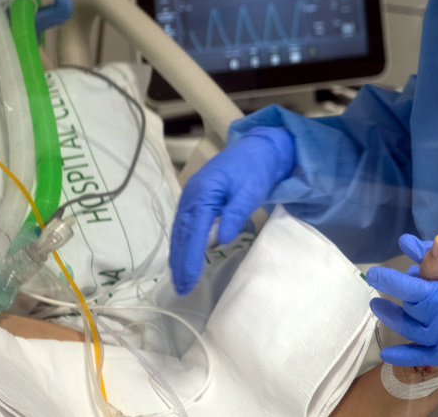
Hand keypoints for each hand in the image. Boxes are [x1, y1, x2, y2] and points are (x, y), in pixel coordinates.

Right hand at [170, 126, 295, 294]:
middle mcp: (191, 195)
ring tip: (180, 280)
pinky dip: (183, 243)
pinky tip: (184, 257)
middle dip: (180, 261)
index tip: (189, 280)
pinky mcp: (196, 200)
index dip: (190, 257)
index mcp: (203, 192)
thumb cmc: (255, 170)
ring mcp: (191, 196)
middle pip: (182, 233)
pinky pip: (186, 225)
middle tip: (181, 288)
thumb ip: (236, 213)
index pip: (194, 230)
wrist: (257, 149)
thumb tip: (222, 240)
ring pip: (181, 230)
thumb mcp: (250, 191)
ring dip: (179, 255)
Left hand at [368, 235, 437, 366]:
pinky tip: (388, 353)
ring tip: (378, 308)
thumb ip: (436, 256)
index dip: (388, 279)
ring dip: (392, 319)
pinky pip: (423, 357)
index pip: (406, 288)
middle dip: (395, 296)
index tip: (374, 273)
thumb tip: (407, 242)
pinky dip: (404, 356)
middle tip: (381, 289)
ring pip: (410, 331)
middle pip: (409, 309)